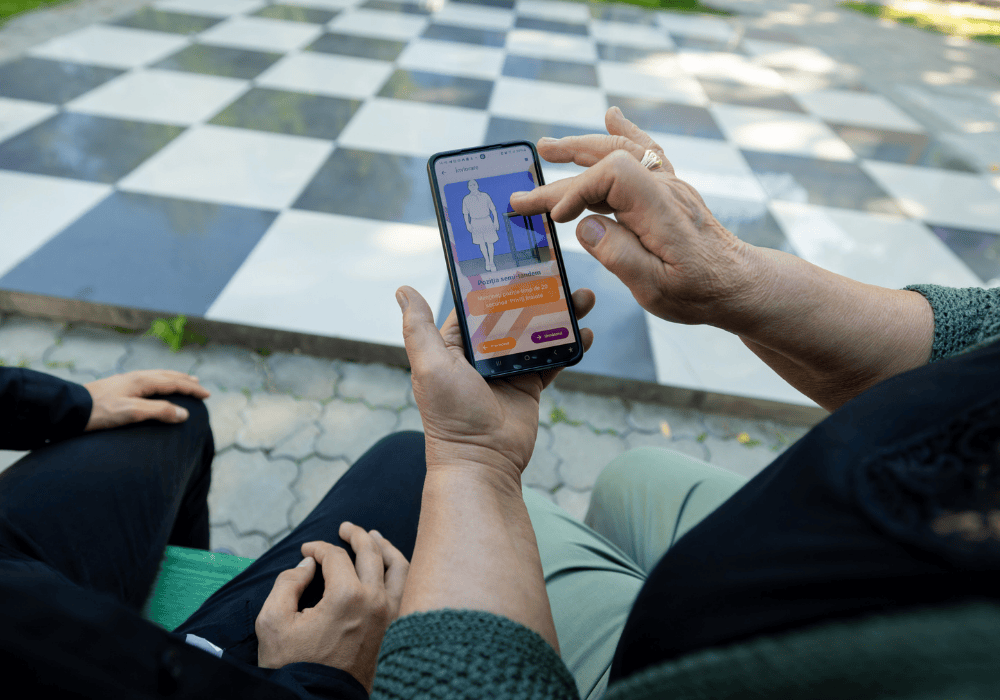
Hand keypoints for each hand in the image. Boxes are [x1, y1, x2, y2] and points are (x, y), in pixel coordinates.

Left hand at [83, 370, 209, 431]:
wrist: (71, 408)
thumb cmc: (100, 412)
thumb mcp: (132, 413)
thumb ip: (159, 411)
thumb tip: (184, 413)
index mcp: (143, 381)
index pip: (174, 383)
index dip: (192, 389)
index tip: (207, 395)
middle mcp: (136, 377)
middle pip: (168, 376)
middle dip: (185, 381)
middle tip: (200, 386)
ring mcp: (126, 380)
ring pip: (157, 376)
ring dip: (173, 379)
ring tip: (183, 381)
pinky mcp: (118, 386)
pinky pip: (147, 379)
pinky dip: (160, 381)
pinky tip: (155, 386)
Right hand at [256, 523, 409, 693]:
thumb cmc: (293, 665)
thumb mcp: (273, 622)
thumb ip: (287, 583)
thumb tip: (307, 565)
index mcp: (347, 596)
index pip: (335, 556)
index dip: (318, 548)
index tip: (306, 551)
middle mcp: (376, 601)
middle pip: (372, 552)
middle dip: (357, 535)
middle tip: (346, 528)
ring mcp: (391, 616)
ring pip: (399, 568)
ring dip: (386, 548)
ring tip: (375, 538)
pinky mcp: (396, 629)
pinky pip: (408, 590)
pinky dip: (399, 572)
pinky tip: (389, 568)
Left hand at [396, 285, 595, 480]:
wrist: (482, 461)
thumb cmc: (450, 415)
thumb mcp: (429, 366)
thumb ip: (419, 328)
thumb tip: (403, 290)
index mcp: (454, 345)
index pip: (477, 304)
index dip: (496, 282)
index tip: (518, 259)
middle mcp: (481, 355)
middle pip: (513, 313)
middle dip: (537, 293)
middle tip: (560, 273)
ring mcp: (508, 369)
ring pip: (537, 332)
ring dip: (560, 314)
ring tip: (582, 297)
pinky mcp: (530, 386)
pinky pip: (553, 360)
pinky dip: (570, 346)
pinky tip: (587, 332)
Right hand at [511, 106, 763, 327]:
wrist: (739, 285)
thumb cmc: (699, 291)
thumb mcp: (656, 289)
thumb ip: (620, 256)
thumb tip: (585, 226)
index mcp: (659, 210)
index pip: (610, 175)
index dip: (576, 191)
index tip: (556, 221)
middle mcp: (664, 188)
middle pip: (606, 163)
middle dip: (559, 179)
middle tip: (522, 195)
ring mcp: (669, 185)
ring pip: (621, 152)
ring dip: (581, 148)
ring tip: (546, 148)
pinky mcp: (671, 191)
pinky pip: (647, 151)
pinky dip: (625, 133)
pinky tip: (611, 117)